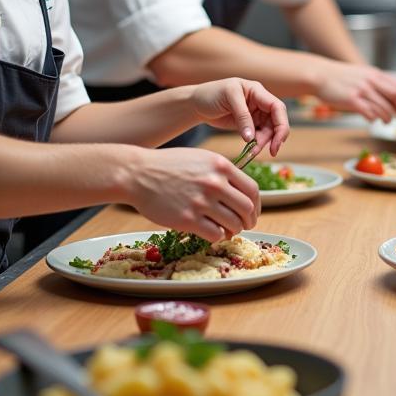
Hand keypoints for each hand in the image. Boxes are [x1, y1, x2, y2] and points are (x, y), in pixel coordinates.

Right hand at [128, 147, 260, 241]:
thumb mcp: (202, 158)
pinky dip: (218, 237)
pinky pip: (215, 234)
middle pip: (247, 209)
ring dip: (234, 231)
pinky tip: (212, 233)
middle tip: (244, 226)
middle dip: (249, 221)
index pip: (252, 190)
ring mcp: (202, 201)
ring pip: (233, 224)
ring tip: (228, 231)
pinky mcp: (188, 219)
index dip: (257, 205)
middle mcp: (214, 183)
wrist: (138, 174)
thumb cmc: (169, 165)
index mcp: (221, 166)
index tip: (253, 212)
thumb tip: (242, 192)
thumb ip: (223, 173)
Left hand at [190, 78, 288, 156]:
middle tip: (270, 152)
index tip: (277, 141)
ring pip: (268, 130)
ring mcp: (255, 114)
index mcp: (257, 91)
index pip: (277, 107)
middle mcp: (260, 102)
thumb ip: (242, 116)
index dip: (281, 124)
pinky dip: (257, 144)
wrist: (197, 103)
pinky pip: (259, 135)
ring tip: (253, 153)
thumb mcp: (228, 97)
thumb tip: (252, 137)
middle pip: (276, 121)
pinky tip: (251, 150)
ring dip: (264, 142)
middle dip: (274, 137)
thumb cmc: (211, 93)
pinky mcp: (249, 124)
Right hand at [317, 64, 395, 130]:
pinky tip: (374, 121)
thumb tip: (393, 102)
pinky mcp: (352, 99)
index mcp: (377, 75)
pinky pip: (369, 112)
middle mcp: (372, 81)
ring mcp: (362, 90)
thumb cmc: (342, 78)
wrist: (321, 75)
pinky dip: (375, 118)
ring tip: (389, 123)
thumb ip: (379, 85)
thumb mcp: (364, 75)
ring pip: (384, 106)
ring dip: (390, 118)